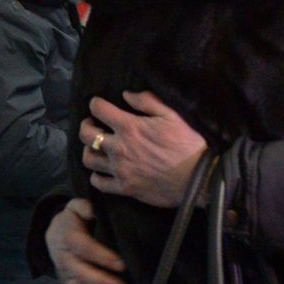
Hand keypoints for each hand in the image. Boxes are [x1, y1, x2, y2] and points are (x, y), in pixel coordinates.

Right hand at [45, 198, 126, 283]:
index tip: (120, 264)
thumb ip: (85, 206)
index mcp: (67, 236)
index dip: (100, 256)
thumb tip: (95, 211)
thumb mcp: (76, 207)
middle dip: (100, 282)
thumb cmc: (74, 220)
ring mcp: (65, 275)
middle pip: (79, 272)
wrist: (54, 233)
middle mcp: (65, 258)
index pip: (83, 247)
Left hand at [80, 91, 206, 206]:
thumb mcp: (172, 115)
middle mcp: (119, 148)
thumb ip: (147, 101)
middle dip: (86, 125)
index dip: (96, 103)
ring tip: (97, 147)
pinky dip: (96, 176)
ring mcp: (119, 170)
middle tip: (94, 124)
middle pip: (86, 135)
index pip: (98, 109)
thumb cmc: (187, 144)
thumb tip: (126, 94)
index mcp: (129, 127)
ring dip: (89, 150)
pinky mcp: (124, 188)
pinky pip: (98, 183)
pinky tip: (104, 171)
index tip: (100, 105)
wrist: (197, 179)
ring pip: (88, 159)